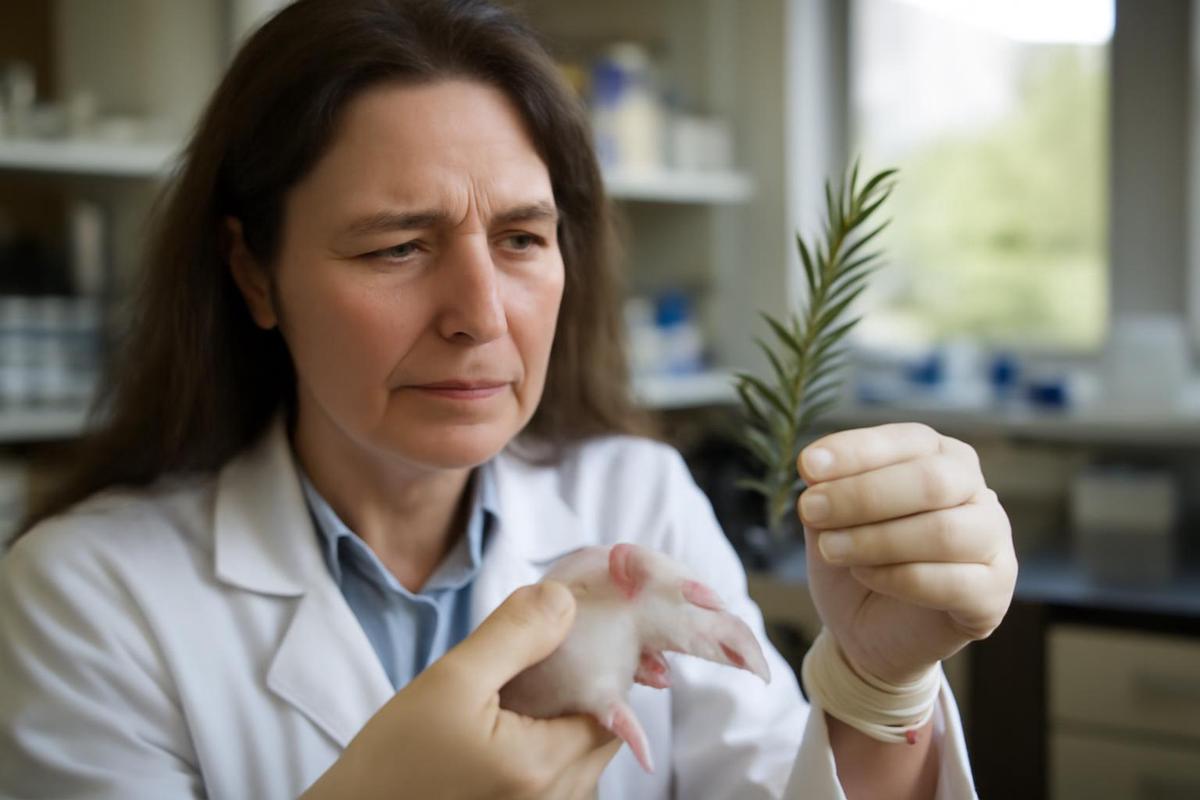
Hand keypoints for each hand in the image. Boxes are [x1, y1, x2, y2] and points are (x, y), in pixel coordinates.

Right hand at [303, 582, 619, 799]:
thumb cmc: (391, 763)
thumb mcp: (451, 681)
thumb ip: (514, 636)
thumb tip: (565, 599)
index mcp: (546, 768)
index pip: (614, 705)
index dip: (600, 658)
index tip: (573, 625)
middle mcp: (556, 799)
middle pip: (602, 728)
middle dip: (583, 682)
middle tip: (545, 645)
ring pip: (580, 749)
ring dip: (566, 709)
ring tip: (523, 676)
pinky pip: (557, 770)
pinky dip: (546, 735)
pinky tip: (509, 713)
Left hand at [797, 423, 1016, 684]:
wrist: (868, 630)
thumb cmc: (856, 558)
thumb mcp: (831, 518)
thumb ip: (829, 491)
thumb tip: (814, 470)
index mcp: (940, 456)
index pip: (908, 440)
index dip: (857, 451)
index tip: (807, 466)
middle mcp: (975, 491)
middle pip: (932, 481)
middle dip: (863, 495)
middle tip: (810, 510)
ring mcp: (993, 542)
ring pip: (943, 531)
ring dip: (875, 539)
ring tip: (829, 549)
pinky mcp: (993, 594)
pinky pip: (953, 583)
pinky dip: (898, 578)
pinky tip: (864, 575)